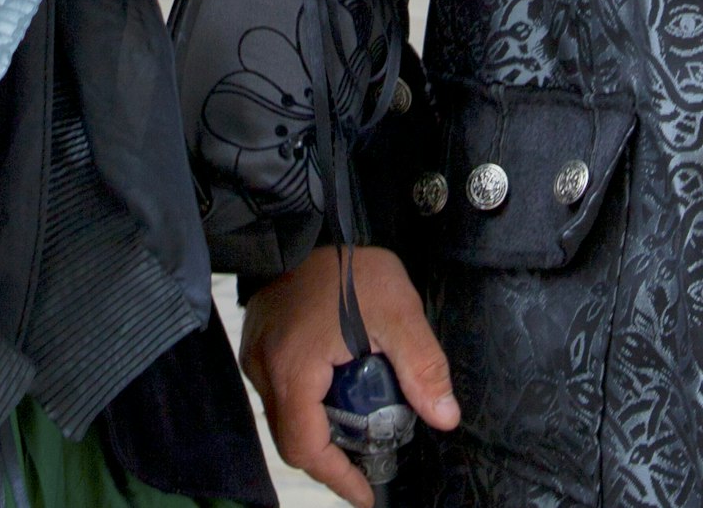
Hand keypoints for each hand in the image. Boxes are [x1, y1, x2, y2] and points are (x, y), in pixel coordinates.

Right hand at [240, 246, 456, 505]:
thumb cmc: (347, 265)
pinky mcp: (259, 344)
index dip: (338, 477)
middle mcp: (264, 371)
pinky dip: (308, 406)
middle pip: (293, 440)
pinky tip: (337, 394)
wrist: (301, 222)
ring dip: (320, 432)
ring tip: (360, 431)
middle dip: (332, 459)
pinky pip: (280, 393)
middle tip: (369, 466)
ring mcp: (257, 358)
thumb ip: (422, 366)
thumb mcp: (398, 312)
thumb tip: (446, 416)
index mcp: (294, 371)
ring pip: (284, 418)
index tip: (367, 492)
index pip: (307, 448)